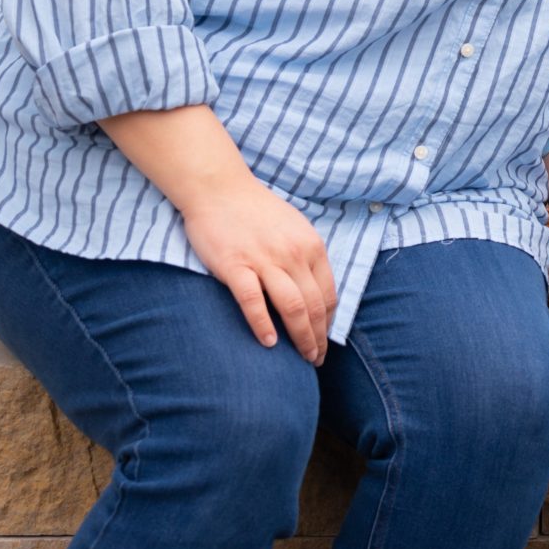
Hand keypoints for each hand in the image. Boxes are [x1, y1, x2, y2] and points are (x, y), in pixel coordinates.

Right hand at [173, 176, 337, 364]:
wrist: (220, 189)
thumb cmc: (256, 211)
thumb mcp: (294, 229)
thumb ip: (306, 258)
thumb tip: (315, 293)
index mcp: (311, 246)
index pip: (327, 294)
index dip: (328, 324)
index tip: (324, 341)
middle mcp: (293, 254)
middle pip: (314, 306)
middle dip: (318, 338)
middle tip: (315, 360)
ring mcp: (264, 260)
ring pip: (292, 307)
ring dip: (301, 338)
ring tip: (301, 359)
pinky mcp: (235, 265)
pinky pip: (253, 301)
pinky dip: (262, 324)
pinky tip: (267, 343)